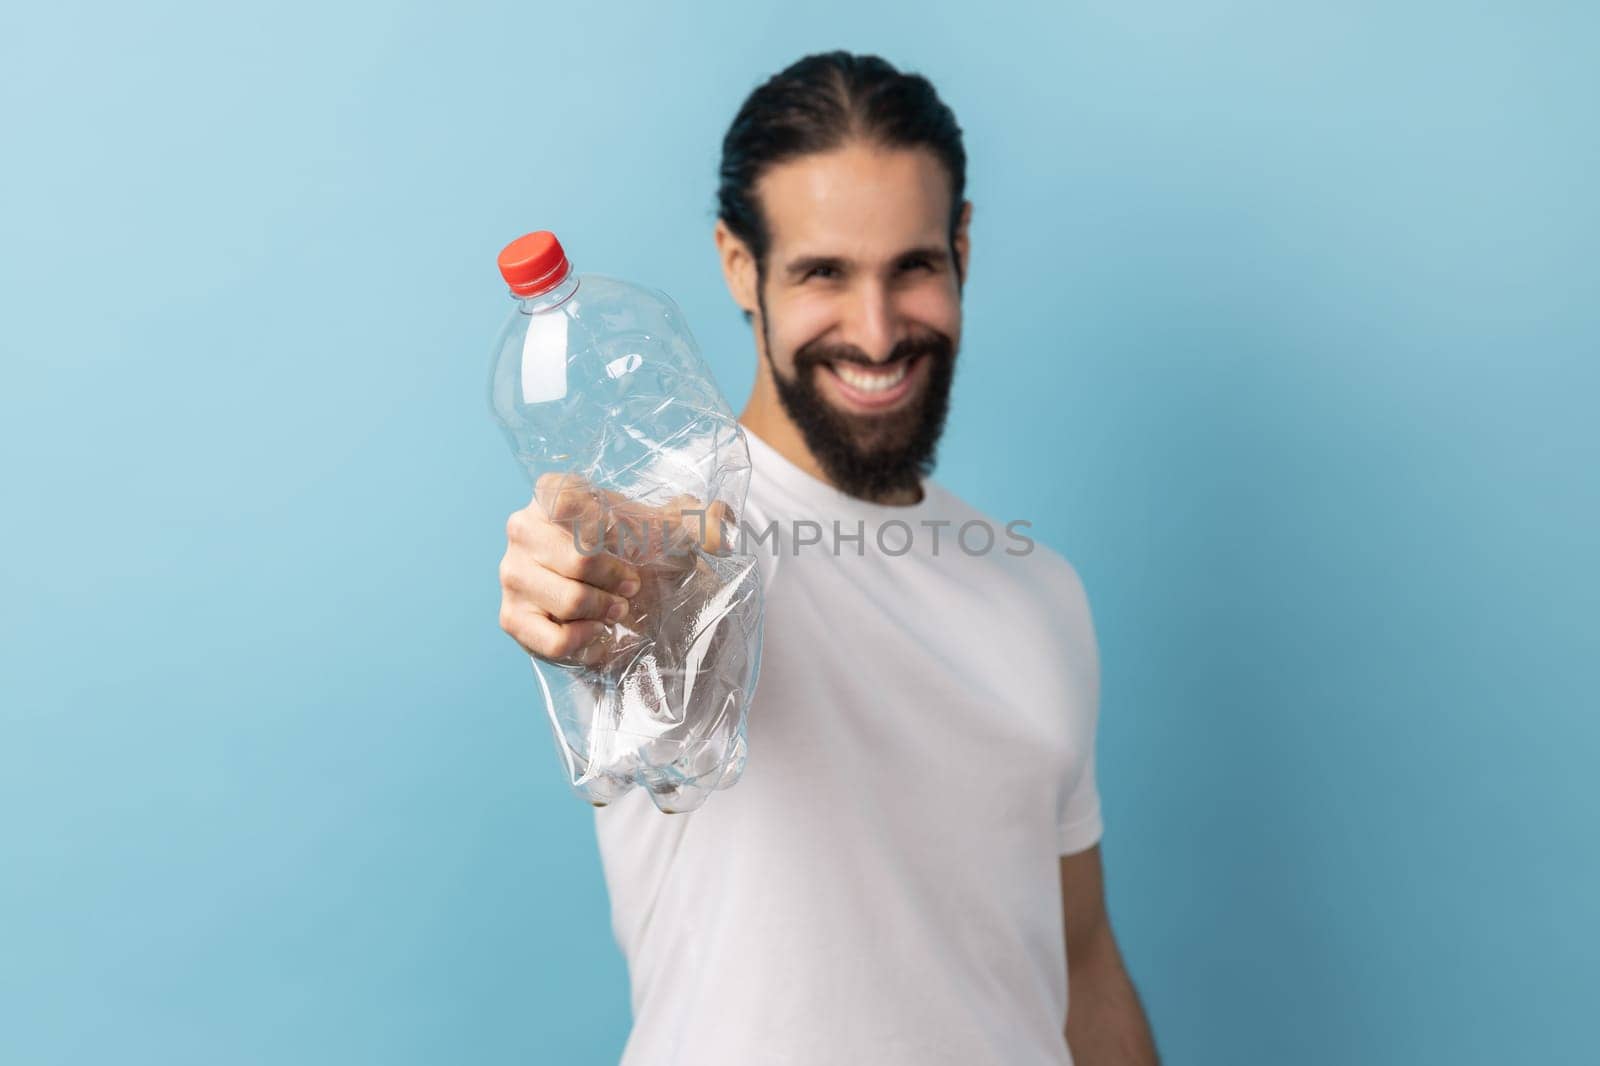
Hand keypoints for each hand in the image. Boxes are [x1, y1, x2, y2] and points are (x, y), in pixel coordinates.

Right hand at [498, 473, 730, 667]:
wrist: (616, 592)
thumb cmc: (635, 552)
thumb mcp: (671, 532)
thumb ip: (702, 522)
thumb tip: (723, 517)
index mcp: (553, 493)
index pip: (567, 498)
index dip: (607, 530)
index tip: (628, 545)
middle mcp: (522, 527)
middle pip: (576, 558)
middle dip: (616, 578)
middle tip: (633, 587)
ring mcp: (511, 574)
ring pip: (566, 599)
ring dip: (604, 610)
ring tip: (619, 610)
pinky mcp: (510, 617)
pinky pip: (551, 638)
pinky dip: (585, 641)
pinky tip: (601, 635)